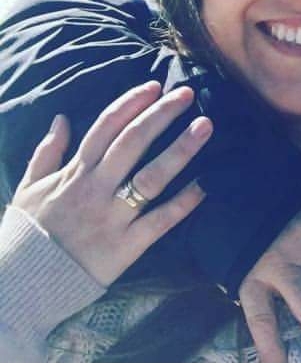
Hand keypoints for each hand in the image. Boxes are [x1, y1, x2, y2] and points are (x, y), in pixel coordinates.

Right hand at [11, 81, 211, 285]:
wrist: (18, 289)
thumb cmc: (27, 235)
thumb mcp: (28, 189)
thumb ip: (46, 153)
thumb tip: (61, 118)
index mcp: (74, 174)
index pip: (105, 128)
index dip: (131, 103)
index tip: (155, 86)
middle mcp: (95, 190)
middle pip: (133, 143)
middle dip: (161, 115)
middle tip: (187, 93)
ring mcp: (112, 218)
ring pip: (151, 176)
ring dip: (181, 149)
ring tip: (205, 126)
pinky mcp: (125, 247)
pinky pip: (159, 221)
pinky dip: (184, 202)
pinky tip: (206, 183)